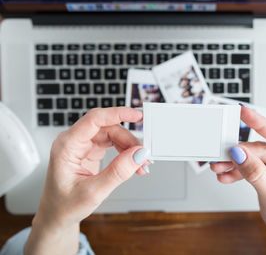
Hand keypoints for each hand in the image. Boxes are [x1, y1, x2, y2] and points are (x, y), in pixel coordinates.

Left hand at [25, 107, 150, 254]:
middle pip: (108, 128)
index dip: (117, 113)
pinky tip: (133, 163)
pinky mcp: (90, 149)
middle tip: (144, 155)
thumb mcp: (94, 192)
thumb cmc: (65, 205)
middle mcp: (74, 141)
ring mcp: (82, 144)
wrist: (57, 215)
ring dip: (129, 147)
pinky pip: (113, 143)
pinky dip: (125, 152)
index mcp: (66, 146)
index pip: (94, 119)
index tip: (137, 115)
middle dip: (129, 140)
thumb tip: (138, 154)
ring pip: (113, 134)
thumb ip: (118, 172)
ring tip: (141, 164)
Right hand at [210, 106, 265, 254]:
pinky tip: (225, 176)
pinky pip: (248, 165)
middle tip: (221, 155)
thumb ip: (256, 174)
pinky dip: (236, 171)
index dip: (261, 123)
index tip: (245, 112)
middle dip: (239, 153)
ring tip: (219, 168)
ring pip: (251, 156)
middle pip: (260, 148)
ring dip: (234, 162)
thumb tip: (240, 154)